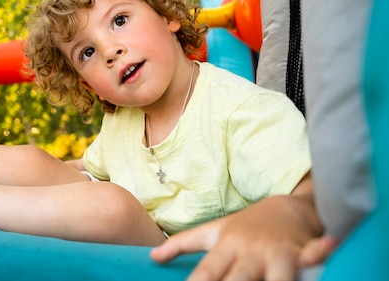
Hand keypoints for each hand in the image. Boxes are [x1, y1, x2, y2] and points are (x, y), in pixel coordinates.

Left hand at [150, 193, 323, 280]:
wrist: (286, 205)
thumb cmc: (246, 226)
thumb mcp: (213, 232)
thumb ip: (183, 244)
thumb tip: (152, 257)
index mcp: (226, 247)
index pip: (206, 272)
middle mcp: (250, 252)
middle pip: (238, 279)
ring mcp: (276, 253)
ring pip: (277, 276)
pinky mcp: (303, 252)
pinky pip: (314, 255)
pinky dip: (320, 254)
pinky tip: (326, 249)